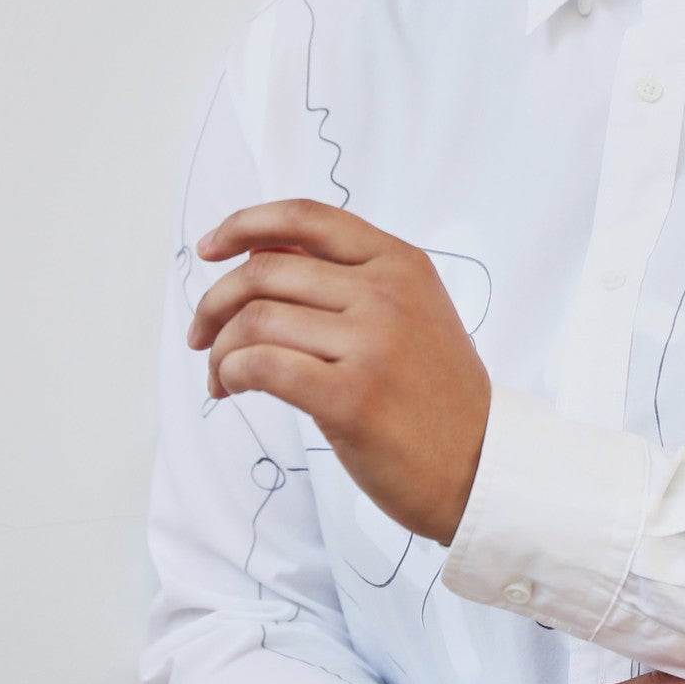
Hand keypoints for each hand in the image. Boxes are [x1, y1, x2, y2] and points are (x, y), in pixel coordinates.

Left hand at [186, 200, 490, 545]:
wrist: (481, 465)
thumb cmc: (437, 395)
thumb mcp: (413, 312)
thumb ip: (348, 278)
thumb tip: (260, 252)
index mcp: (401, 264)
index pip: (307, 218)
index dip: (245, 224)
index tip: (210, 247)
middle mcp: (387, 295)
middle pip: (265, 271)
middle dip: (215, 302)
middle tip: (203, 333)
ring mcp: (371, 345)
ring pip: (255, 320)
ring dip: (219, 348)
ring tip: (220, 375)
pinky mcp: (350, 398)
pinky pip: (261, 366)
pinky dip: (230, 374)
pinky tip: (232, 389)